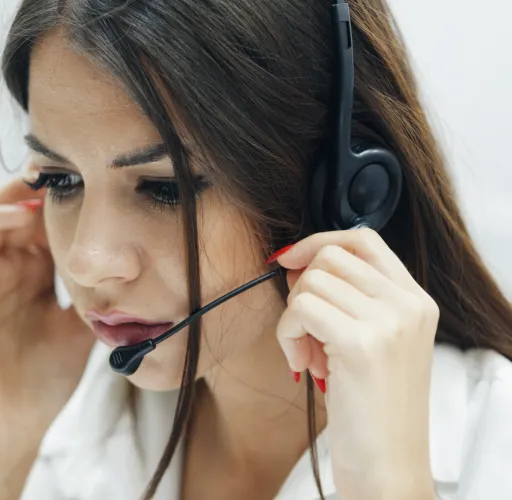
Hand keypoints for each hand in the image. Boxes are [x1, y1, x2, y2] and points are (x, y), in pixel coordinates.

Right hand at [0, 178, 93, 442]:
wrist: (8, 425)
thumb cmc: (44, 381)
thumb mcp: (80, 327)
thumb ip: (93, 293)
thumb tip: (124, 262)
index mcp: (32, 277)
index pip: (46, 225)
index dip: (67, 202)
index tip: (95, 177)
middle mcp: (4, 269)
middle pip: (20, 211)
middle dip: (43, 187)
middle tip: (72, 160)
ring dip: (16, 195)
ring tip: (45, 178)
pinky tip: (18, 212)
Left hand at [274, 228, 438, 498]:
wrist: (388, 463)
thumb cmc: (372, 408)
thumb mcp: (376, 343)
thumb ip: (350, 300)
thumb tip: (297, 262)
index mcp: (416, 300)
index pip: (363, 238)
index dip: (319, 242)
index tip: (290, 261)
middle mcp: (408, 304)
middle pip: (330, 255)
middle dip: (301, 287)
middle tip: (304, 330)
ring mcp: (388, 321)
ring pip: (310, 280)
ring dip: (292, 317)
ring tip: (308, 355)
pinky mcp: (360, 343)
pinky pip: (300, 309)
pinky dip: (287, 334)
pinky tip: (302, 364)